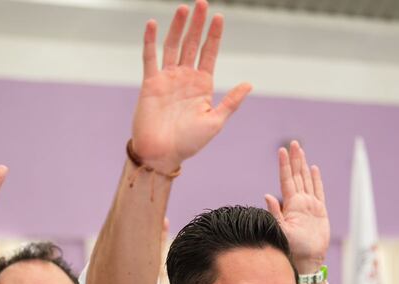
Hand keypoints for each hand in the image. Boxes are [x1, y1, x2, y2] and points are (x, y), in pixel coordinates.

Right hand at [131, 0, 250, 172]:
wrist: (162, 154)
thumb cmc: (189, 143)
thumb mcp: (215, 122)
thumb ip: (231, 102)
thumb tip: (249, 83)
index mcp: (202, 85)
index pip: (209, 53)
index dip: (214, 35)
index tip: (219, 17)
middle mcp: (185, 78)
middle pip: (192, 44)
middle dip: (197, 24)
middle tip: (202, 3)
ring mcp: (167, 78)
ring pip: (173, 46)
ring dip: (178, 27)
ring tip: (184, 8)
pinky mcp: (150, 83)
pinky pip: (150, 57)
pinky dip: (150, 40)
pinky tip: (152, 23)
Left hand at [265, 141, 329, 275]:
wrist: (307, 260)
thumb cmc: (292, 249)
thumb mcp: (281, 231)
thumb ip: (275, 213)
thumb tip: (266, 195)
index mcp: (290, 205)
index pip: (287, 180)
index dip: (285, 165)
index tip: (281, 150)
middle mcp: (299, 202)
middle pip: (297, 176)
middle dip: (295, 159)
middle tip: (293, 143)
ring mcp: (309, 205)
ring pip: (307, 180)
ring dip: (304, 165)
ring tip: (301, 150)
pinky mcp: (320, 211)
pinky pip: (319, 191)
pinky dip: (316, 180)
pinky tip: (314, 169)